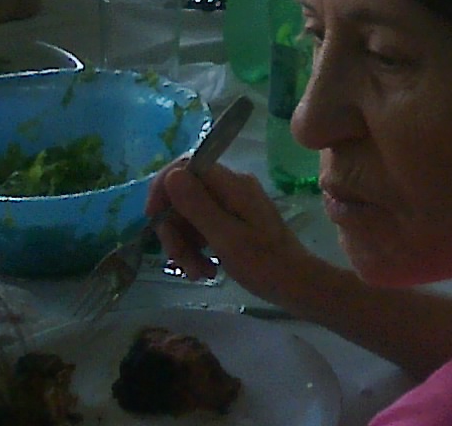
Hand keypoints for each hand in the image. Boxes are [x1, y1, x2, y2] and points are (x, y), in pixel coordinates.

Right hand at [151, 158, 320, 306]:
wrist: (297, 285)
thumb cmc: (265, 264)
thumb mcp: (227, 238)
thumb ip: (198, 206)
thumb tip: (171, 175)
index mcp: (232, 185)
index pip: (185, 166)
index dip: (163, 189)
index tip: (154, 220)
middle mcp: (231, 187)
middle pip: (184, 196)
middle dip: (175, 230)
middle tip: (179, 263)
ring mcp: (232, 204)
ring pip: (190, 216)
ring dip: (186, 246)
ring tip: (198, 274)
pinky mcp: (233, 221)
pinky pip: (203, 228)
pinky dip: (198, 249)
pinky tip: (206, 271)